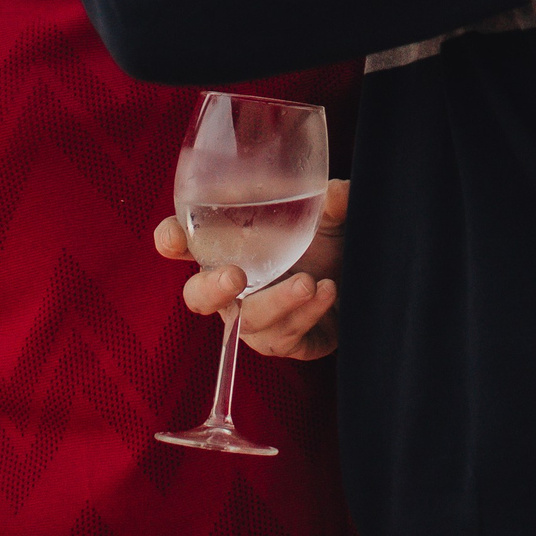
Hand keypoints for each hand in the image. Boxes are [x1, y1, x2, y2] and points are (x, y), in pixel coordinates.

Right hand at [155, 178, 346, 360]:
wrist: (364, 279)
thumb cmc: (331, 241)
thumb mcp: (331, 213)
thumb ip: (333, 200)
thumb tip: (338, 193)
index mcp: (228, 246)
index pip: (185, 242)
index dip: (171, 240)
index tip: (174, 237)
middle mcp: (235, 286)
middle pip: (199, 296)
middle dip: (211, 289)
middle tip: (235, 276)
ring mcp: (259, 318)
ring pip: (249, 322)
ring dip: (277, 302)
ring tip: (309, 283)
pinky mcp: (289, 342)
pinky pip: (287, 337)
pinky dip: (307, 314)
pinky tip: (327, 291)